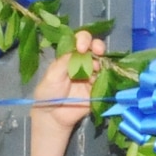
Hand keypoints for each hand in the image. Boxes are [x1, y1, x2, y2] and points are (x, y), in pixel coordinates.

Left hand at [29, 31, 106, 155]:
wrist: (53, 115)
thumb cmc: (48, 93)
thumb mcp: (53, 75)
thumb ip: (66, 61)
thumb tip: (80, 50)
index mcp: (69, 57)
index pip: (79, 41)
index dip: (83, 39)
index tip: (82, 47)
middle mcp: (82, 63)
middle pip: (94, 48)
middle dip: (97, 46)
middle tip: (97, 51)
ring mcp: (92, 75)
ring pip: (102, 62)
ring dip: (102, 61)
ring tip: (96, 68)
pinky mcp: (98, 88)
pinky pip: (106, 78)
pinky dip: (107, 75)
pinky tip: (103, 76)